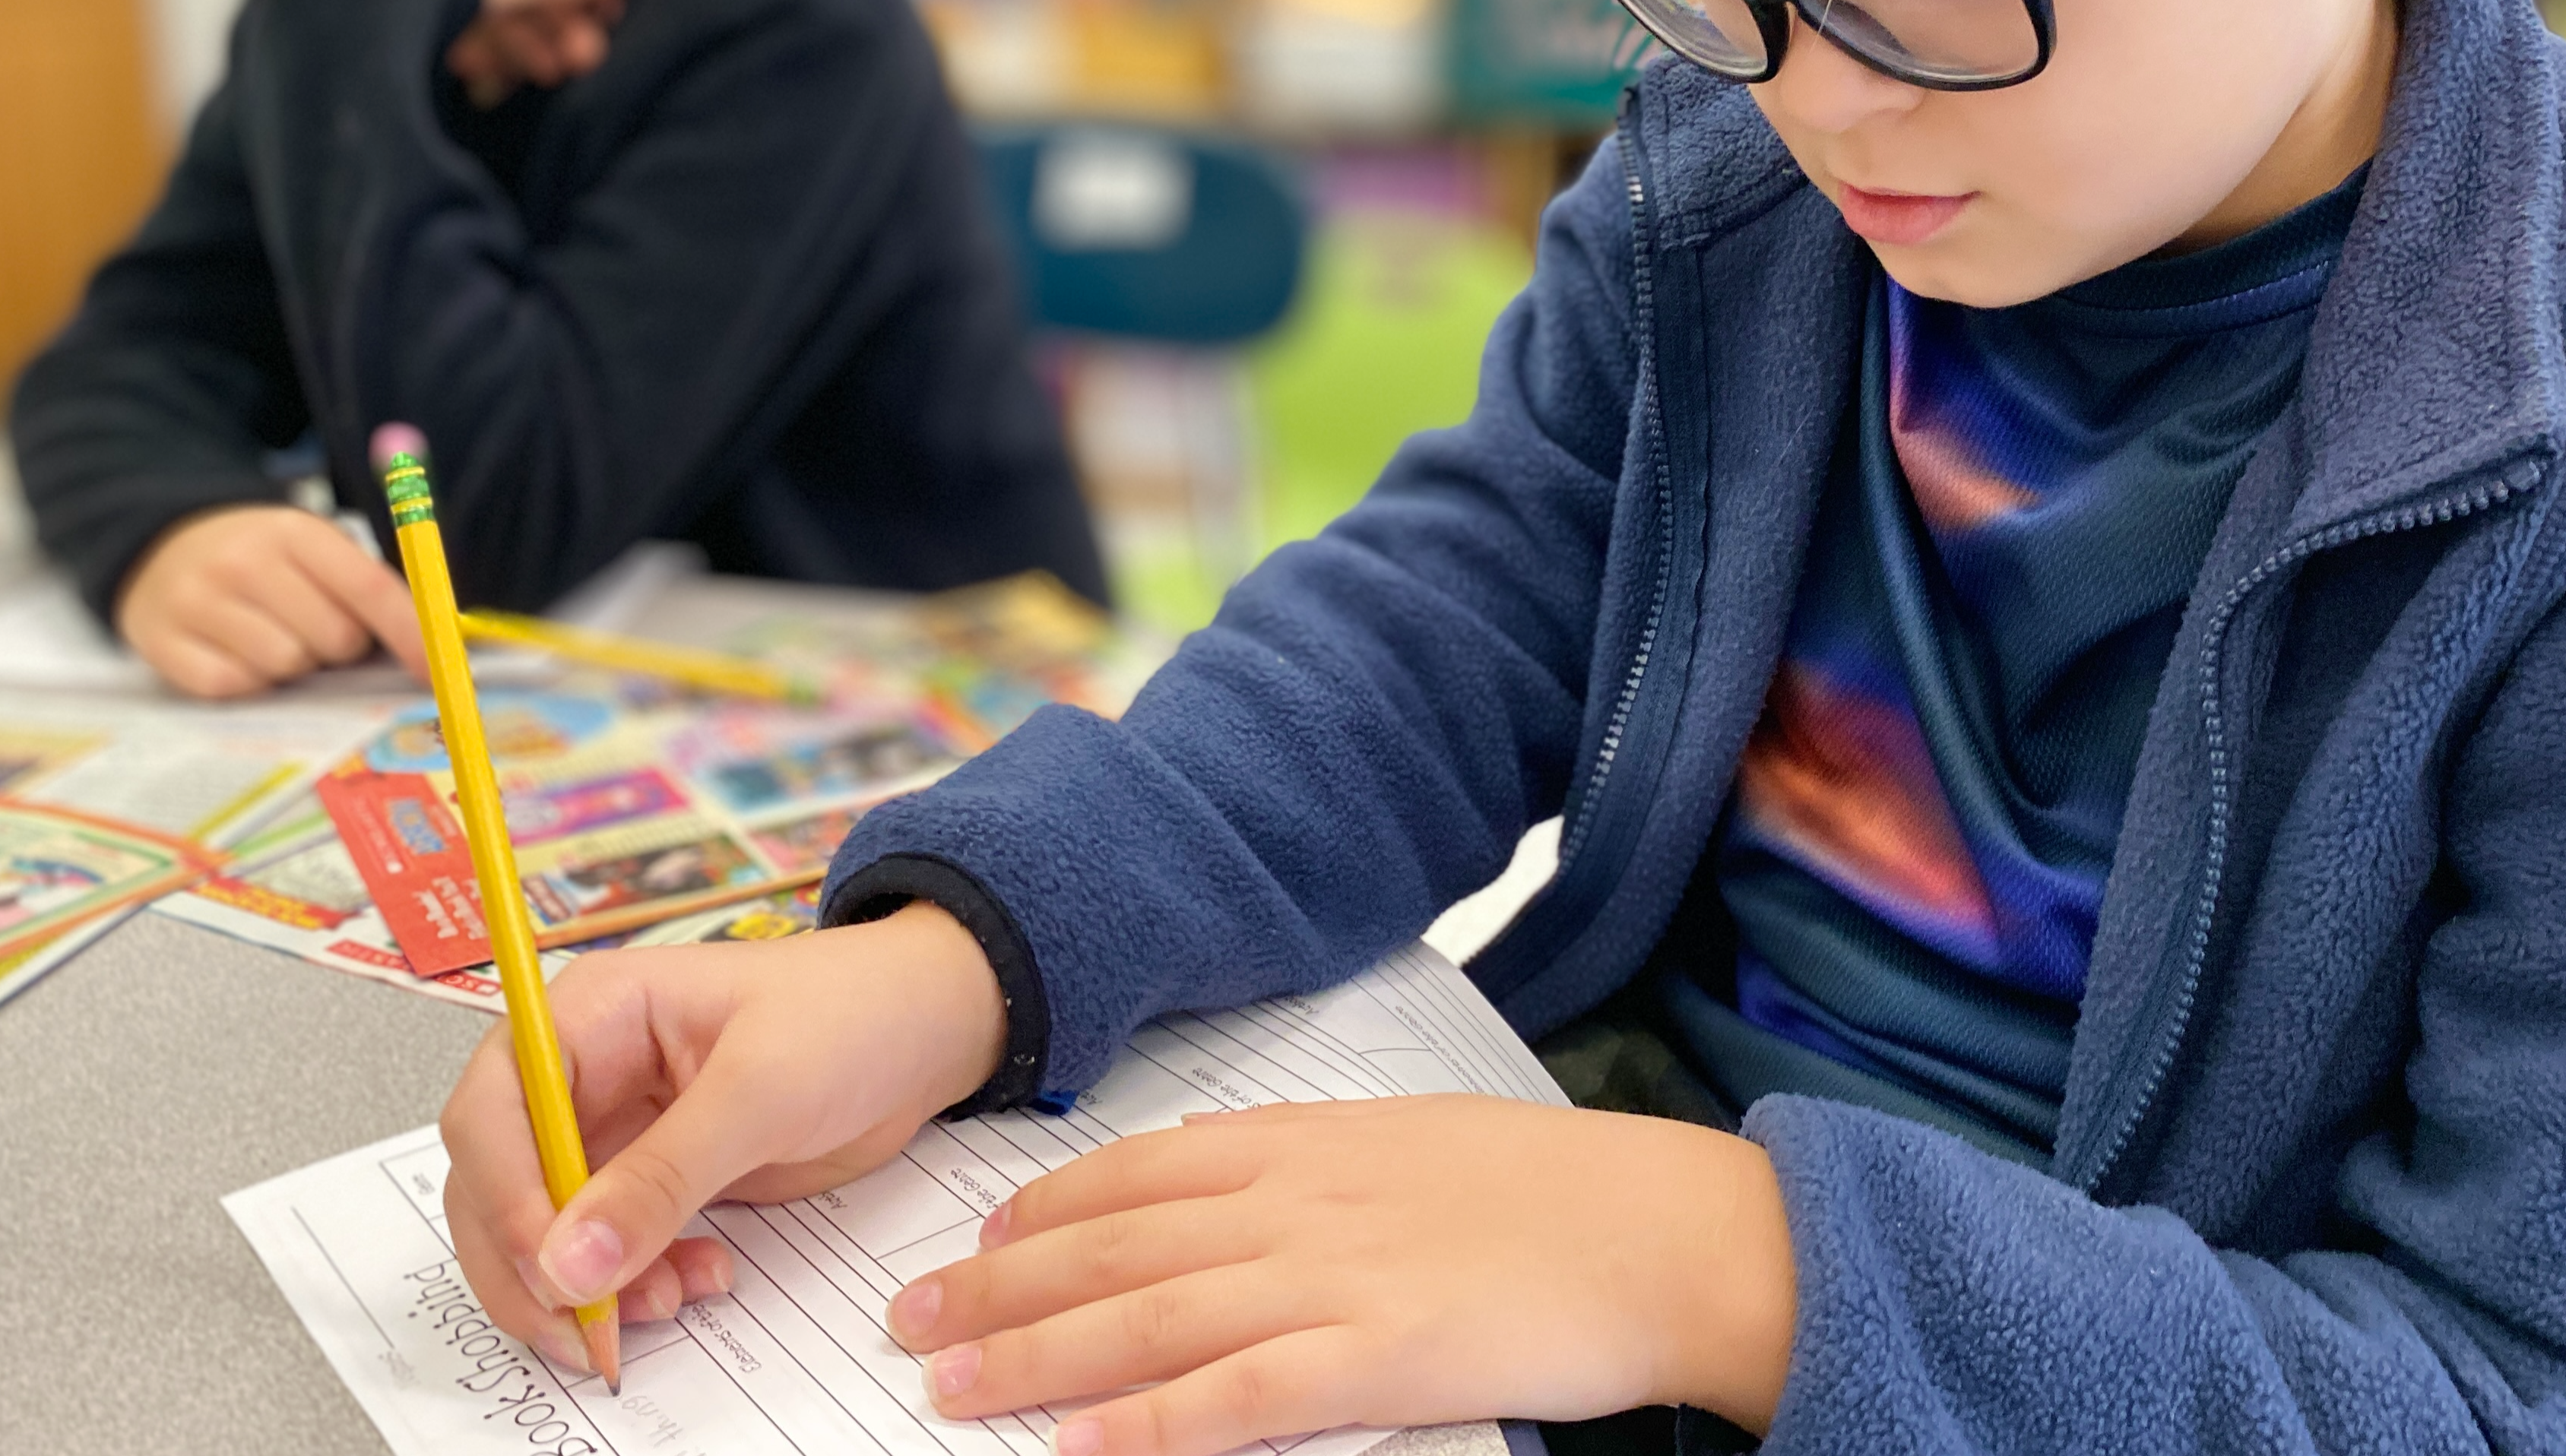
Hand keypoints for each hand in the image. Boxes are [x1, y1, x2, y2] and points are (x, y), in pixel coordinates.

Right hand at [115, 504, 423, 697]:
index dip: (410, 634)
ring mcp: (197, 602)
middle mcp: (243, 561)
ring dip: (294, 666)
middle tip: (319, 631)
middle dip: (342, 647)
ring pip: (286, 665)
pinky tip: (239, 654)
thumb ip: (370, 588)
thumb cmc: (262, 559)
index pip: (369, 588)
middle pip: (334, 638)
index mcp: (295, 532)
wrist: (160, 547)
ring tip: (275, 638)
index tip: (438, 670)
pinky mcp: (162, 644)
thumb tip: (441, 643)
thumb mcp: (314, 549)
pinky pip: (235, 688)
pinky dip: (248, 683)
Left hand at [399, 0, 632, 104]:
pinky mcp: (419, 5)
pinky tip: (492, 76)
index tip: (615, 14)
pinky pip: (469, 25)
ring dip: (533, 41)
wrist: (323, 24)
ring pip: (506, 6)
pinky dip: (490, 50)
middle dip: (565, 19)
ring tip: (550, 75)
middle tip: (587, 59)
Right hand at [437, 902, 1008, 1373]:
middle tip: (589, 1329)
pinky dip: (633, 1283)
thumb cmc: (850, 1016)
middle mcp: (582, 1073)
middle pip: (497, 1183)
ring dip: (585, 1285)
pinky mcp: (652, 1179)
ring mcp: (614, 1130)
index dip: (507, 1196)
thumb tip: (569, 1262)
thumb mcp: (760, 1091)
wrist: (926, 1032)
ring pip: (546, 1229)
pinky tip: (695, 1282)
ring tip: (664, 1305)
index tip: (555, 1269)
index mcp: (588, 1015)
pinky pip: (607, 1249)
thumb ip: (663, 1177)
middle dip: (534, 1264)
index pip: (494, 1111)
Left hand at [888, 1094, 1798, 1455]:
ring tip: (948, 1389)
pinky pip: (1238, 1397)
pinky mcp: (1377, 1357)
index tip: (970, 1246)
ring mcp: (1333, 1278)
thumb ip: (1304, 1156)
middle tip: (908, 1327)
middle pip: (1114, 1247)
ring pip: (1149, 1318)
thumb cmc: (1544, 1192)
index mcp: (1306, 1143)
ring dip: (1036, 1356)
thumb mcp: (1408, 1139)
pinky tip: (1077, 1446)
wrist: (1657, 1229)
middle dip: (997, 1290)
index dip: (1040, 1213)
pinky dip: (1151, 1423)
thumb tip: (1210, 1171)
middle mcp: (1297, 1202)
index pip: (1136, 1173)